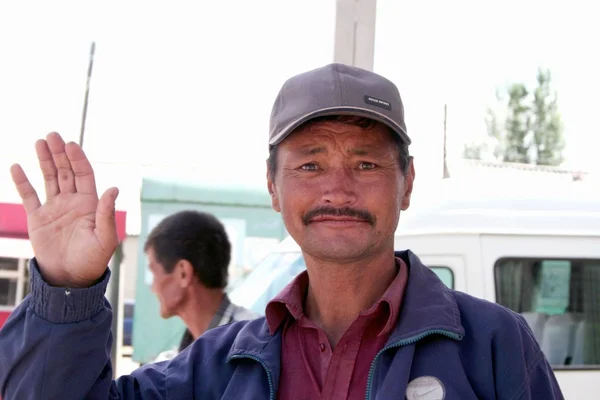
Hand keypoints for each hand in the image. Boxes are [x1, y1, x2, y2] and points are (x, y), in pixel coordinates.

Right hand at [10, 132, 118, 287]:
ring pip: (48, 178)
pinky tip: (17, 166)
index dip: (77, 159)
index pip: (84, 174)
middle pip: (66, 171)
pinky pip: (29, 196)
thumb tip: (113, 188)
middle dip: (60, 153)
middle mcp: (72, 201)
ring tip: (39, 141)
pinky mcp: (38, 218)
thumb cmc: (92, 260)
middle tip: (52, 134)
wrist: (70, 279)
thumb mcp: (105, 238)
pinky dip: (23, 182)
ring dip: (44, 160)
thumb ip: (106, 213)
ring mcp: (54, 208)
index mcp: (90, 204)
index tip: (70, 144)